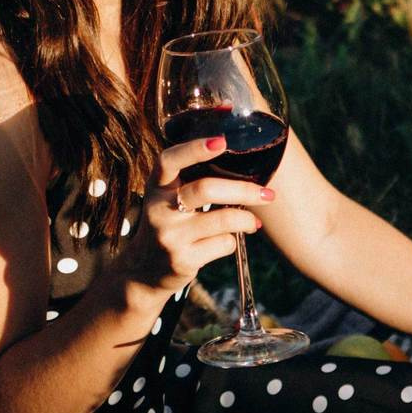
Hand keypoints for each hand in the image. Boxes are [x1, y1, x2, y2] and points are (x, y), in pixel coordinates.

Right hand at [118, 133, 271, 297]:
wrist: (144, 271)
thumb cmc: (168, 224)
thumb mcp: (167, 199)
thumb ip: (190, 181)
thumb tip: (243, 167)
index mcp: (156, 186)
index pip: (170, 161)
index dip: (194, 149)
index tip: (221, 142)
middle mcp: (159, 209)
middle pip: (206, 189)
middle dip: (244, 190)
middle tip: (267, 194)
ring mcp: (170, 236)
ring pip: (222, 219)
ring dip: (246, 219)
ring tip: (253, 222)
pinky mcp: (183, 260)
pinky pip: (223, 244)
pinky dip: (233, 240)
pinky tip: (227, 241)